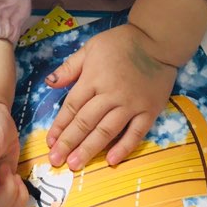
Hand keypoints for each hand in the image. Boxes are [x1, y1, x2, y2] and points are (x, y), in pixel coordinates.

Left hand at [45, 22, 177, 169]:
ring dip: (89, 149)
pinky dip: (123, 148)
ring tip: (76, 165)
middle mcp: (110, 94)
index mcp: (93, 78)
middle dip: (69, 143)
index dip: (60, 126)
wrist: (157, 41)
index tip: (50, 142)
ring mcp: (131, 104)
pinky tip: (111, 161)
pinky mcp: (149, 110)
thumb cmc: (121, 43)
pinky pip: (135, 133)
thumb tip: (49, 82)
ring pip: (106, 131)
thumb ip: (70, 67)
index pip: (72, 107)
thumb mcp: (91, 47)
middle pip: (86, 122)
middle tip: (56, 161)